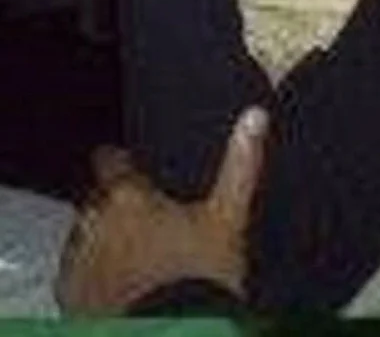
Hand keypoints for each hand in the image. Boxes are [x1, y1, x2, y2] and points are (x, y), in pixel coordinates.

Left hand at [56, 107, 268, 315]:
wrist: (172, 336)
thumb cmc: (198, 277)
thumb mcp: (230, 216)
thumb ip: (240, 164)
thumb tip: (254, 116)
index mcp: (128, 197)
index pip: (109, 162)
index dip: (120, 161)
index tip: (132, 166)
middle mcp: (94, 225)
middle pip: (97, 201)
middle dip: (116, 205)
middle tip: (148, 218)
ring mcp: (80, 265)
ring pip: (85, 237)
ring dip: (103, 239)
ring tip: (138, 255)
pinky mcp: (73, 300)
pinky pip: (79, 275)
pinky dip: (95, 274)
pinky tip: (123, 284)